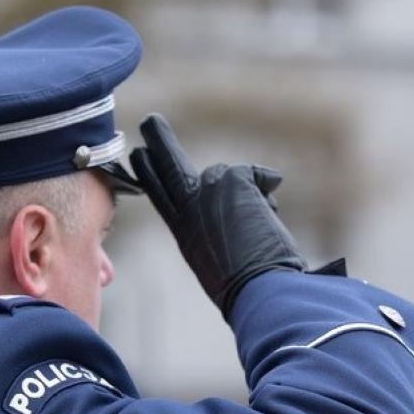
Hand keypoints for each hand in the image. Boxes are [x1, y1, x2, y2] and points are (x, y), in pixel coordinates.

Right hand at [129, 114, 306, 317]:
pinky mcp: (230, 181)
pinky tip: (273, 214)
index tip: (140, 157)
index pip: (162, 199)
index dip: (151, 176)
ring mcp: (206, 193)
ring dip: (248, 187)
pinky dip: (268, 189)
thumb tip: (260, 193)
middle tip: (151, 121)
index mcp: (184, 236)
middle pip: (167, 169)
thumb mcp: (223, 261)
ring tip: (263, 213)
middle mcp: (187, 212)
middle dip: (159, 143)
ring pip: (226, 176)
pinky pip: (256, 175)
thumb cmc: (248, 290)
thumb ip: (223, 229)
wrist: (258, 292)